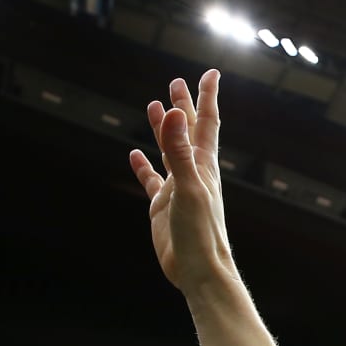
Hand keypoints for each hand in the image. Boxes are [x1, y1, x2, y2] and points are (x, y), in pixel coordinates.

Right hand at [127, 71, 234, 293]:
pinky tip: (135, 155)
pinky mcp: (162, 208)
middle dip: (183, 106)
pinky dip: (143, 167)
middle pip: (187, 132)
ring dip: (162, 130)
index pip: (206, 123)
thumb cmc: (202, 233)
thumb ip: (180, 152)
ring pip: (168, 152)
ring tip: (153, 106)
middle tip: (176, 81)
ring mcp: (176, 190)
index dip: (206, 97)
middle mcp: (192, 174)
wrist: (200, 271)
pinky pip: (151, 181)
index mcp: (203, 166)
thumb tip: (174, 114)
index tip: (210, 73)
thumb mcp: (189, 188)